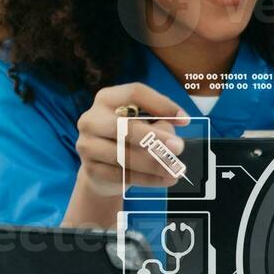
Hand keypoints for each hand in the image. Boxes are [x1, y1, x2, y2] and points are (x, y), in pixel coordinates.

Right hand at [63, 83, 189, 227]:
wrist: (103, 170)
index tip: (185, 120)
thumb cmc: (129, 139)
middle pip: (124, 126)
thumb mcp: (146, 124)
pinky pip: (122, 175)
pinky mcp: (90, 169)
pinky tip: (165, 180)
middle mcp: (92, 119)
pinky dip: (148, 179)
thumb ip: (160, 123)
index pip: (135, 93)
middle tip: (179, 147)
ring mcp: (87, 144)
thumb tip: (171, 137)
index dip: (162, 104)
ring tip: (177, 170)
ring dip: (154, 164)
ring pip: (124, 155)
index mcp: (107, 98)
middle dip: (154, 138)